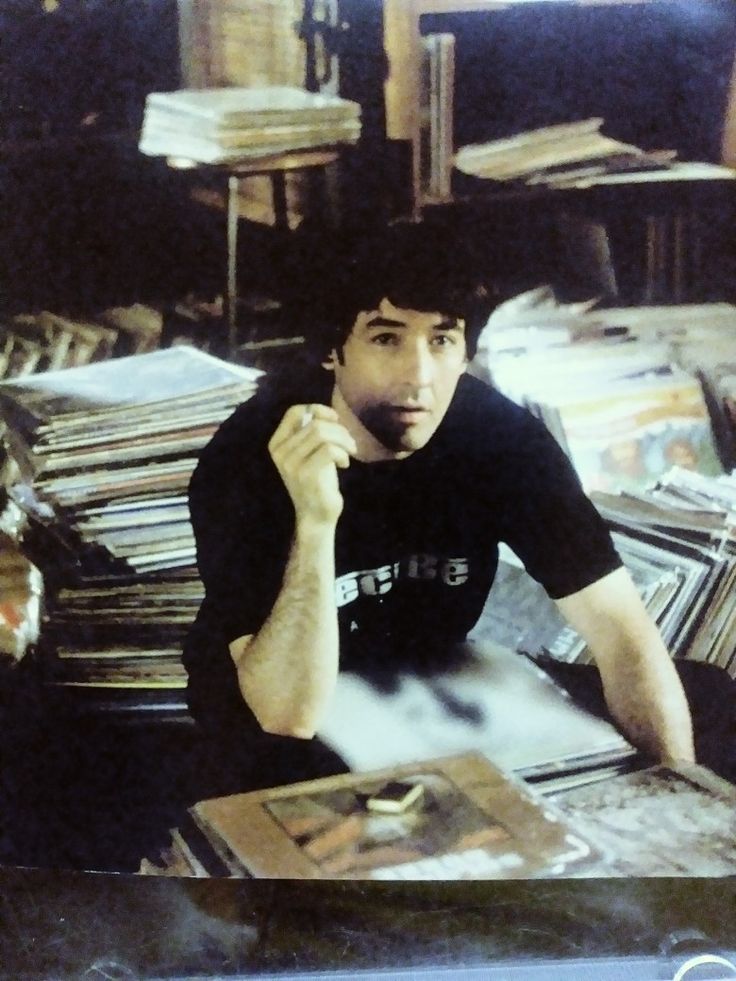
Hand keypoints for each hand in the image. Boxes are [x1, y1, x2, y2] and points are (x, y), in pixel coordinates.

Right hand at [268, 403, 356, 526]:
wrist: (316, 515)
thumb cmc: (317, 481)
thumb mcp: (311, 452)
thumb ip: (311, 432)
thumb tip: (324, 412)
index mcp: (277, 443)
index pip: (294, 412)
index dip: (318, 409)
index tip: (335, 419)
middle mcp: (280, 452)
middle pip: (315, 423)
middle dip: (339, 430)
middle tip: (350, 444)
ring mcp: (290, 464)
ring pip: (322, 433)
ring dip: (344, 440)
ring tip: (350, 451)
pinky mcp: (305, 474)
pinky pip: (330, 450)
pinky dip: (343, 453)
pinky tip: (345, 464)